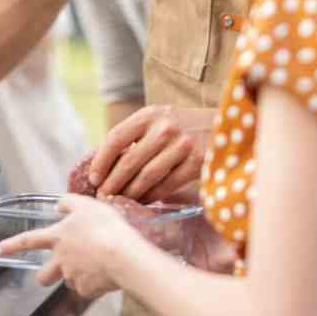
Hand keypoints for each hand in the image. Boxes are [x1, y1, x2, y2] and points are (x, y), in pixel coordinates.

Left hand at [0, 194, 138, 297]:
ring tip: (98, 262)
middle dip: (46, 275)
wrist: (124, 256)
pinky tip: (107, 271)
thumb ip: (69, 202)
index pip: (28, 240)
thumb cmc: (106, 228)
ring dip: (78, 274)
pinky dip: (95, 282)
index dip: (10, 245)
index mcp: (57, 237)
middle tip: (59, 269)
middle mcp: (60, 260)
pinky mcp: (87, 290)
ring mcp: (72, 277)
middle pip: (43, 276)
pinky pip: (88, 288)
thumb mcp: (87, 204)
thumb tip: (58, 204)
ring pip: (69, 280)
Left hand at [89, 106, 214, 201]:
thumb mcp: (158, 120)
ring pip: (146, 177)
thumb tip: (104, 166)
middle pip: (129, 161)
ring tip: (120, 201)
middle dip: (112, 183)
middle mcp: (165, 128)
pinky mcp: (195, 163)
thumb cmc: (182, 126)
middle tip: (103, 196)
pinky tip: (142, 200)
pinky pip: (166, 185)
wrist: (223, 125)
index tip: (94, 178)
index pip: (116, 138)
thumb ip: (135, 136)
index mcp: (150, 114)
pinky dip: (151, 196)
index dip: (101, 161)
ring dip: (130, 193)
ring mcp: (181, 146)